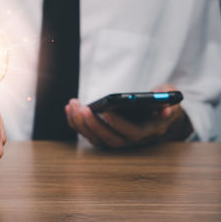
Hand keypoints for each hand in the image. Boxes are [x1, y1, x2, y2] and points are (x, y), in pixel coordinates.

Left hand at [65, 84, 192, 147]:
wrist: (157, 117)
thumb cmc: (163, 105)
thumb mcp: (171, 100)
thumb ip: (168, 100)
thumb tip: (164, 109)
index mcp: (148, 131)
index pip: (132, 133)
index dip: (118, 124)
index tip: (105, 110)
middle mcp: (131, 140)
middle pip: (110, 139)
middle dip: (94, 125)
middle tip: (83, 109)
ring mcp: (116, 140)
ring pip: (96, 139)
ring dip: (81, 124)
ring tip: (73, 105)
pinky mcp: (104, 136)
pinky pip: (87, 133)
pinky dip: (76, 122)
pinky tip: (70, 107)